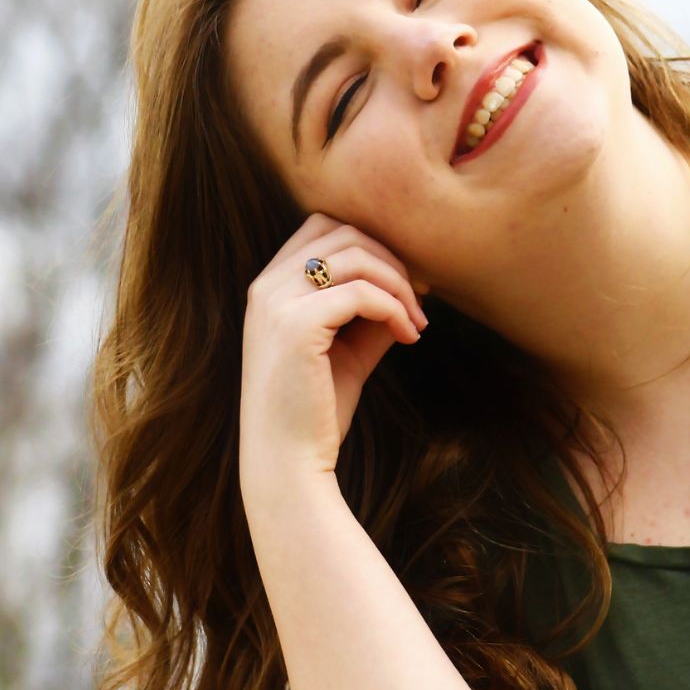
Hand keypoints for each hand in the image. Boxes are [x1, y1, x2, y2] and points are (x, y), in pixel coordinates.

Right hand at [238, 212, 429, 501]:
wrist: (287, 463)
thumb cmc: (316, 411)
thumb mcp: (349, 349)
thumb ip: (373, 312)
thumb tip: (414, 283)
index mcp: (271, 286)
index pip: (324, 227)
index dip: (373, 245)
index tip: (408, 283)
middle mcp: (266, 285)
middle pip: (343, 231)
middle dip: (392, 260)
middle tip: (422, 300)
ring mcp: (276, 302)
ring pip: (356, 255)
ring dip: (399, 285)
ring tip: (417, 323)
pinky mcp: (295, 325)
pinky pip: (361, 292)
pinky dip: (395, 308)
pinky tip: (408, 336)